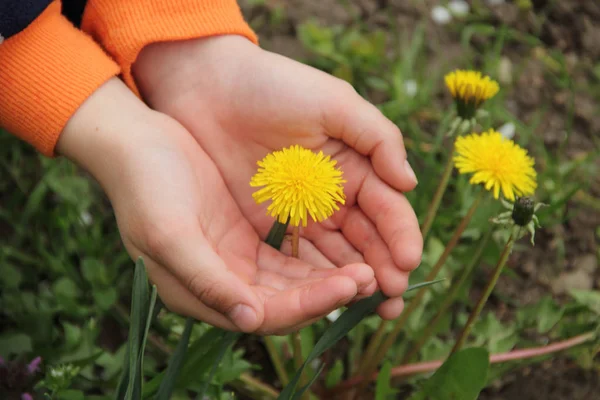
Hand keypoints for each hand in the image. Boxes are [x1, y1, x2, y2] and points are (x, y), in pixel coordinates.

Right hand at [57, 78, 375, 333]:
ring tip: (369, 265)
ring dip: (329, 276)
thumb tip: (251, 320)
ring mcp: (236, 260)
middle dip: (330, 292)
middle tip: (373, 278)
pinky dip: (317, 255)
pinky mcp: (245, 237)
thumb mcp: (169, 233)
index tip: (353, 283)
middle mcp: (224, 284)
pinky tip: (345, 246)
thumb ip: (206, 280)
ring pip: (293, 280)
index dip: (312, 303)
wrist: (135, 145)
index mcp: (202, 293)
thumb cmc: (144, 188)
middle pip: (288, 301)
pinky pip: (289, 254)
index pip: (268, 313)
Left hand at [133, 36, 422, 318]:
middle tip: (393, 298)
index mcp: (354, 167)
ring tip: (370, 307)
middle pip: (366, 241)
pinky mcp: (267, 228)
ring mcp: (299, 216)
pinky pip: (295, 260)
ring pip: (335, 257)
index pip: (386, 208)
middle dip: (383, 270)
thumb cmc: (274, 86)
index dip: (399, 236)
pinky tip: (327, 300)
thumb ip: (377, 137)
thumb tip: (409, 183)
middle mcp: (332, 197)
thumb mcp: (333, 102)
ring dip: (353, 283)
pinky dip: (313, 281)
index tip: (407, 262)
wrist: (207, 87)